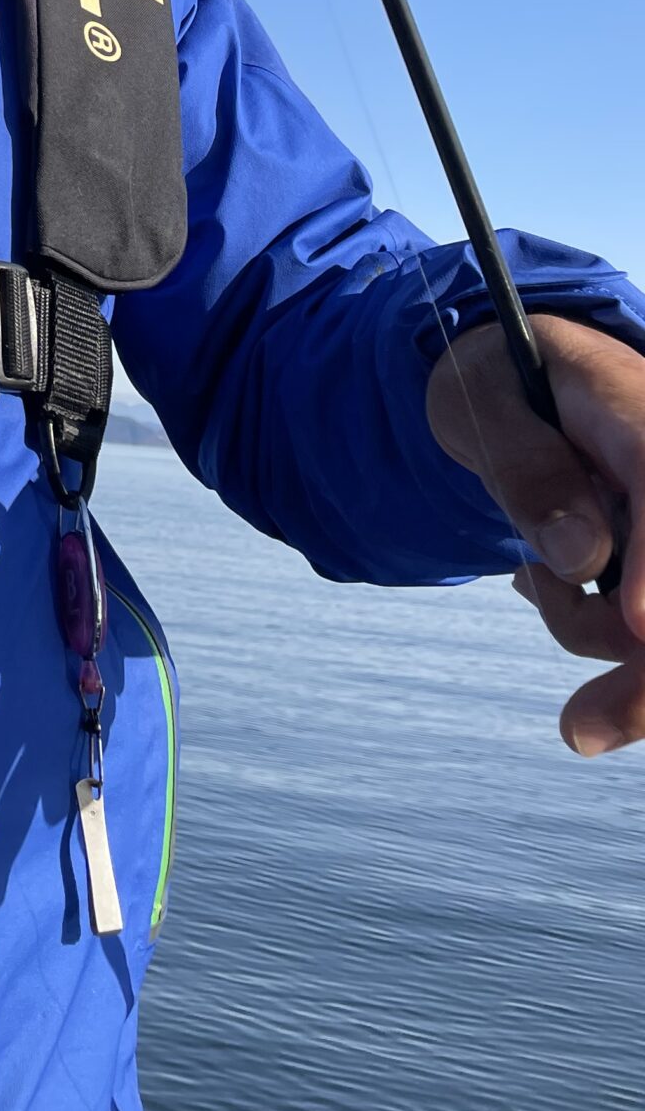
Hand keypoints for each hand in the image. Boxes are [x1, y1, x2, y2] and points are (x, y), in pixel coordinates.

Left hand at [427, 311, 644, 754]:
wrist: (519, 377)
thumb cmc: (499, 380)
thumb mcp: (481, 402)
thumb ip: (524, 466)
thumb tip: (581, 556)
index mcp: (641, 412)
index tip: (632, 627)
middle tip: (577, 733)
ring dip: (599, 639)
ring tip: (531, 583)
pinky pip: (641, 625)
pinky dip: (603, 633)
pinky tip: (555, 586)